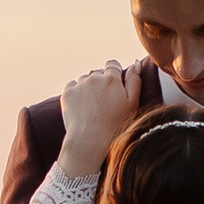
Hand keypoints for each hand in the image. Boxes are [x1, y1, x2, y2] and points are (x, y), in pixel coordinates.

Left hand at [56, 56, 141, 176]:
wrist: (90, 140)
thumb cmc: (116, 124)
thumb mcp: (132, 103)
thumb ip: (134, 80)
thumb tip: (136, 63)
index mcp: (112, 78)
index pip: (112, 64)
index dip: (114, 75)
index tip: (114, 88)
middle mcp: (94, 77)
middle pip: (98, 73)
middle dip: (101, 82)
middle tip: (104, 102)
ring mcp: (79, 84)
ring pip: (85, 79)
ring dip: (89, 87)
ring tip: (93, 106)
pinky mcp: (67, 93)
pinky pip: (73, 85)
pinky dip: (77, 92)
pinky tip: (82, 106)